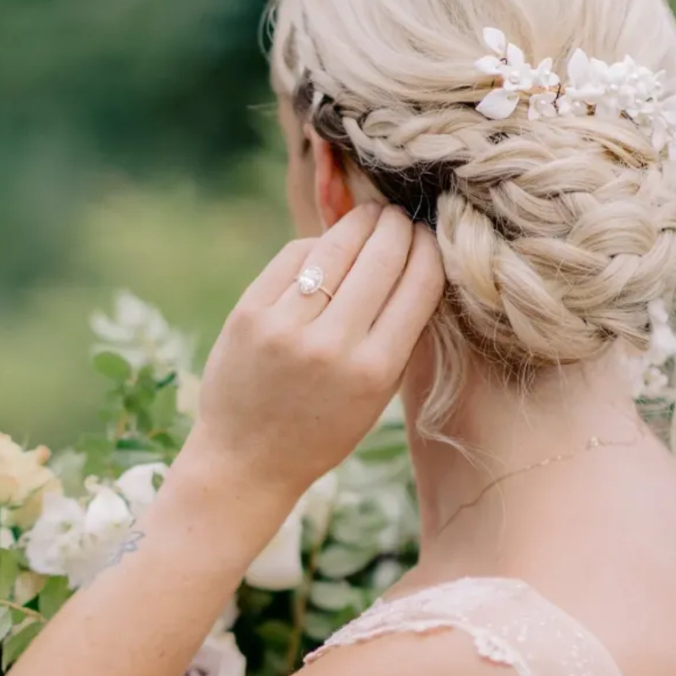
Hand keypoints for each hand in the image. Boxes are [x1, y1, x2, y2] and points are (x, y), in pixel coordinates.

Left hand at [188, 204, 443, 500]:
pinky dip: (317, 244)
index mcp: (375, 370)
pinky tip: (328, 244)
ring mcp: (286, 327)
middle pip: (381, 258)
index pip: (419, 285)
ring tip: (372, 215)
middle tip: (402, 216)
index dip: (429, 251)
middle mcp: (332, 346)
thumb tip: (417, 263)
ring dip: (361, 223)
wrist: (246, 460)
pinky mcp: (249, 313)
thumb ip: (400, 335)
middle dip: (398, 228)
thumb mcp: (378, 395)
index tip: (430, 238)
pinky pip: (294, 257)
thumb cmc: (323, 428)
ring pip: (336, 248)